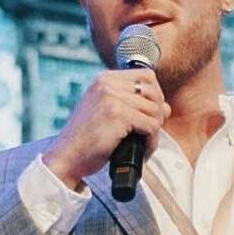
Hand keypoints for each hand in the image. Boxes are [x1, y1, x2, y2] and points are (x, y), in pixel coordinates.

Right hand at [43, 68, 170, 189]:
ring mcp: (112, 98)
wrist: (66, 158)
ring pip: (155, 110)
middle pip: (154, 91)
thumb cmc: (87, 140)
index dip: (155, 96)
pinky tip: (143, 151)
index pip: (146, 76)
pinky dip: (151, 142)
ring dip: (155, 131)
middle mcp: (107, 83)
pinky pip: (151, 126)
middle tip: (149, 133)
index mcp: (104, 79)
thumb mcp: (109, 115)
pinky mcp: (117, 115)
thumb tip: (167, 107)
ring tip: (145, 145)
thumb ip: (134, 106)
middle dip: (158, 113)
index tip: (149, 116)